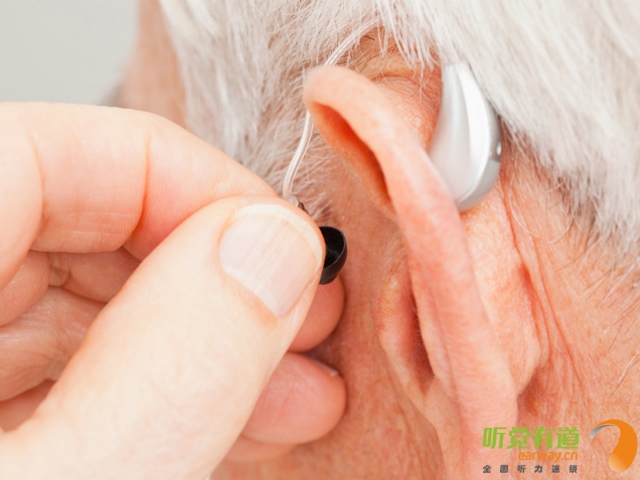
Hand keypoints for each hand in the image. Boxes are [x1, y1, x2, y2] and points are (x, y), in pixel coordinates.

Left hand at [0, 103, 345, 477]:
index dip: (190, 183)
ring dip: (201, 345)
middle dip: (214, 279)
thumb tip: (272, 250)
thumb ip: (172, 364)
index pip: (51, 153)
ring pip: (81, 308)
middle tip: (306, 324)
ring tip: (296, 391)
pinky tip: (230, 418)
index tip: (280, 247)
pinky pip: (65, 373)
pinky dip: (155, 393)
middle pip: (74, 227)